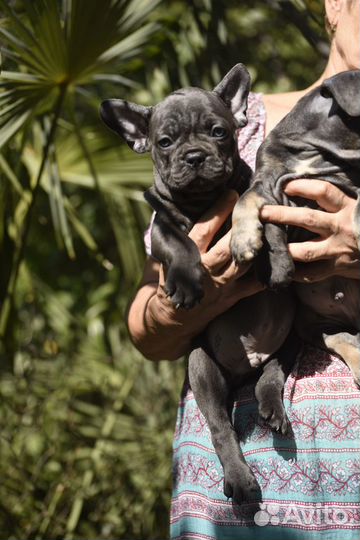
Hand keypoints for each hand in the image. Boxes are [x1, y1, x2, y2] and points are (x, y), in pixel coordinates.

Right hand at [158, 189, 263, 312]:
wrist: (173, 318)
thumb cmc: (170, 282)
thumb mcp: (166, 260)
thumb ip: (174, 241)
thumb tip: (171, 211)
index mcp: (189, 257)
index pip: (204, 230)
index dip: (218, 212)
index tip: (231, 194)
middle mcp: (206, 270)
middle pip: (227, 247)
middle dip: (242, 227)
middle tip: (256, 207)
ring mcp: (221, 285)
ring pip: (242, 264)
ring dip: (256, 247)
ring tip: (269, 228)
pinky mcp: (232, 297)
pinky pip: (252, 286)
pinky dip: (265, 275)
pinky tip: (278, 259)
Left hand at [260, 179, 359, 281]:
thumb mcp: (358, 210)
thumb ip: (338, 202)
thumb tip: (312, 191)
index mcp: (348, 208)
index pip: (324, 192)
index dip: (304, 187)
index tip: (286, 186)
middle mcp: (341, 228)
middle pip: (308, 219)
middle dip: (282, 215)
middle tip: (262, 212)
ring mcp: (338, 250)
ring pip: (307, 250)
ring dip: (286, 249)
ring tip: (267, 246)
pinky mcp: (336, 268)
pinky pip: (312, 273)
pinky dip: (296, 273)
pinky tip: (283, 270)